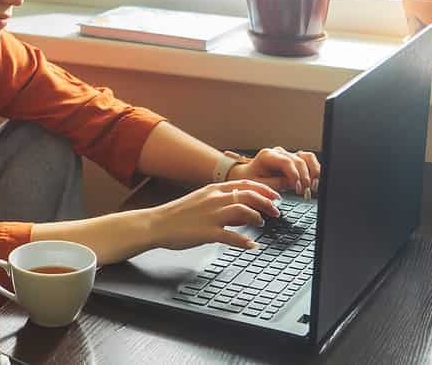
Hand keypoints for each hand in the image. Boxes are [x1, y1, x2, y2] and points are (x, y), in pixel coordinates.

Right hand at [150, 180, 280, 250]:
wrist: (155, 224)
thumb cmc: (176, 214)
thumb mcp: (199, 200)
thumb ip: (219, 202)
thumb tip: (241, 210)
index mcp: (212, 190)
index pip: (244, 184)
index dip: (263, 189)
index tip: (274, 196)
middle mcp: (213, 199)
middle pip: (248, 196)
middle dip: (266, 203)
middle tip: (276, 212)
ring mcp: (211, 215)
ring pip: (243, 211)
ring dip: (257, 218)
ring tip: (262, 224)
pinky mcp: (207, 232)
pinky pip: (231, 236)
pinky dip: (244, 241)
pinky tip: (251, 246)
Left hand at [229, 146, 320, 195]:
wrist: (248, 175)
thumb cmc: (251, 179)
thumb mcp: (259, 184)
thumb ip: (275, 183)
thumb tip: (293, 183)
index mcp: (267, 156)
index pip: (286, 161)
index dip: (294, 174)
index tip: (297, 187)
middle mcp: (279, 153)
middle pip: (299, 160)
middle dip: (304, 177)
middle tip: (304, 192)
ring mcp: (288, 155)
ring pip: (307, 157)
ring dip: (313, 172)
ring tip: (312, 187)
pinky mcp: (294, 160)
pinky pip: (309, 161)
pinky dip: (314, 171)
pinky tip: (314, 183)